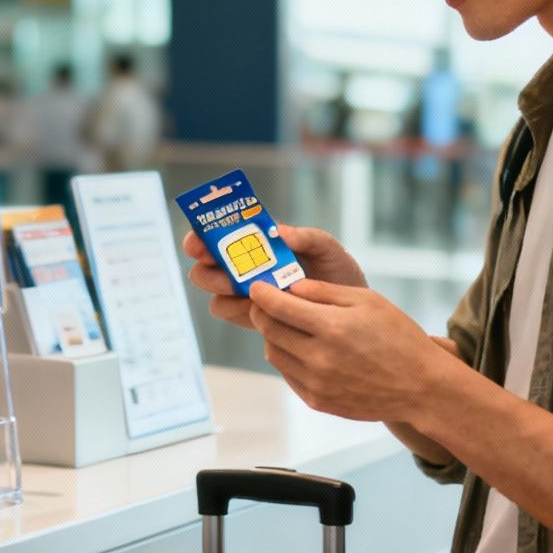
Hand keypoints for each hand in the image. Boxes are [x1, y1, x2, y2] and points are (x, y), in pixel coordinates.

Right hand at [183, 224, 365, 329]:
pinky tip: (262, 309)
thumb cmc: (339, 274)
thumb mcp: (328, 249)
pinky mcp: (257, 321)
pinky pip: (236, 318)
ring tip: (249, 293)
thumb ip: (308, 237)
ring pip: (217, 299)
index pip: (216, 239)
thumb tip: (280, 231)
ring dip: (225, 295)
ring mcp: (249, 298)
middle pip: (205, 272)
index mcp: (256, 246)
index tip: (198, 244)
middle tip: (230, 275)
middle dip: (210, 273)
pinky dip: (242, 314)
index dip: (199, 240)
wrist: (354, 314)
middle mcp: (245, 272)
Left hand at [244, 279, 454, 423]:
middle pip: (268, 330)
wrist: (421, 387)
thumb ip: (324, 291)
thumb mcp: (367, 300)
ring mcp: (316, 383)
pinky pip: (288, 374)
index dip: (261, 294)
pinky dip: (288, 358)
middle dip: (262, 312)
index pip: (277, 307)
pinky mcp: (317, 401)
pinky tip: (303, 348)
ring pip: (274, 353)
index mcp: (331, 327)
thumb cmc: (399, 337)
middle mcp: (319, 358)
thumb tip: (290, 287)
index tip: (256, 286)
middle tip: (266, 303)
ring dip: (274, 336)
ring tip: (289, 325)